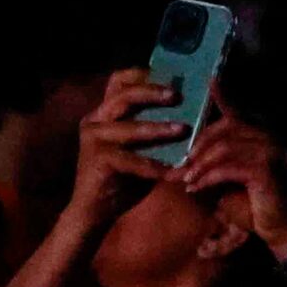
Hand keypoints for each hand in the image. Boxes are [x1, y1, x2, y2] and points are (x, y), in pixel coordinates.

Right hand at [62, 68, 180, 226]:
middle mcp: (95, 120)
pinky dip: (153, 166)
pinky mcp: (97, 160)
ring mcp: (94, 139)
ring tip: (181, 129)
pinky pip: (131, 160)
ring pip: (129, 126)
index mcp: (104, 113)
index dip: (142, 74)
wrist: (94, 211)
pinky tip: (171, 172)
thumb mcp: (141, 151)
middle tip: (176, 95)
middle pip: (123, 95)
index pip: (118, 82)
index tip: (169, 75)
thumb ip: (156, 135)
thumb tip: (192, 119)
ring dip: (158, 128)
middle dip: (151, 92)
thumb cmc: (121, 180)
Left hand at [177, 89, 286, 246]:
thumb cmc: (255, 206)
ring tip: (186, 180)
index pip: (237, 112)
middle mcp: (268, 137)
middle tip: (179, 167)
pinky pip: (227, 167)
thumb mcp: (230, 180)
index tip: (209, 80)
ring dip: (200, 166)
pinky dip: (208, 177)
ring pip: (223, 148)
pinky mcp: (265, 168)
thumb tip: (186, 160)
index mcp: (261, 135)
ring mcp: (269, 150)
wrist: (281, 230)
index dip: (223, 96)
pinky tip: (196, 188)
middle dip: (197, 148)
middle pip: (223, 130)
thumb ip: (216, 164)